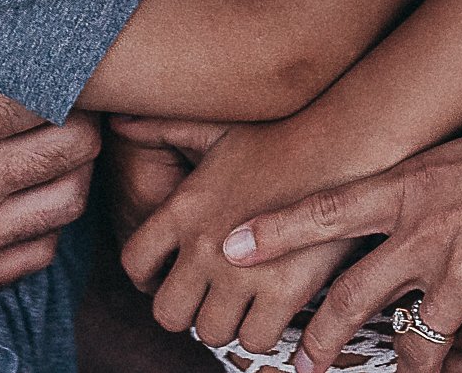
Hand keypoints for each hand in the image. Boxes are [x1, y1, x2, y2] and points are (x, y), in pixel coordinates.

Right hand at [0, 0, 102, 354]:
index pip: (42, 87)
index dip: (53, 62)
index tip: (41, 43)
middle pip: (78, 140)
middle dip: (79, 110)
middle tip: (58, 87)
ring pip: (73, 197)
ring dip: (72, 166)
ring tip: (51, 136)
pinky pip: (45, 250)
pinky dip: (48, 221)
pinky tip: (24, 194)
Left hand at [119, 121, 358, 354]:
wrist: (341, 147)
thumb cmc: (278, 137)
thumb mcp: (213, 129)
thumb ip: (163, 129)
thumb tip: (119, 121)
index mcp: (183, 210)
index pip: (135, 265)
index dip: (148, 277)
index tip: (169, 275)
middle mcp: (205, 247)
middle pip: (168, 314)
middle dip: (186, 309)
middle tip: (208, 295)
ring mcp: (243, 273)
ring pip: (212, 332)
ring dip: (226, 321)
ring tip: (243, 300)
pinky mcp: (283, 292)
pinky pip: (256, 340)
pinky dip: (262, 331)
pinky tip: (272, 308)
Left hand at [222, 127, 461, 372]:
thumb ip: (424, 188)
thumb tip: (393, 212)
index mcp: (415, 186)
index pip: (328, 209)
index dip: (277, 230)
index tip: (231, 245)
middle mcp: (430, 233)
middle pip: (352, 297)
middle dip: (321, 335)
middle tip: (306, 359)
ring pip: (415, 344)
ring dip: (417, 362)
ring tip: (424, 365)